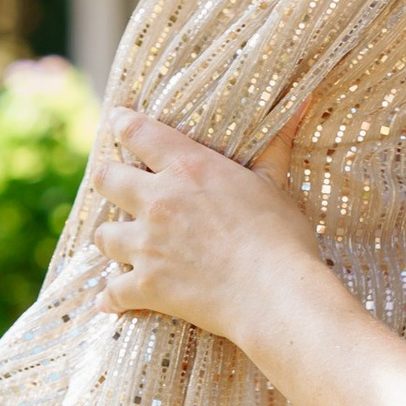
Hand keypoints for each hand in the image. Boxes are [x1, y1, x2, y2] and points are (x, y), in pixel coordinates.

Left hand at [91, 111, 318, 336]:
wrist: (273, 294)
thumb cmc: (281, 237)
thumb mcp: (275, 185)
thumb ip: (275, 146)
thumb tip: (302, 102)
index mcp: (188, 168)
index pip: (140, 133)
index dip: (122, 123)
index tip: (117, 119)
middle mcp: (158, 201)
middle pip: (107, 179)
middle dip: (108, 179)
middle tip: (114, 183)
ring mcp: (147, 245)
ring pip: (103, 235)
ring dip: (111, 238)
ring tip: (119, 242)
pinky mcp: (147, 286)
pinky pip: (112, 292)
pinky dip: (111, 298)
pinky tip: (109, 302)